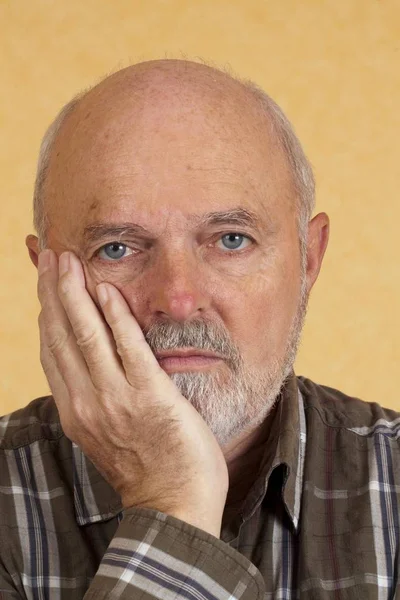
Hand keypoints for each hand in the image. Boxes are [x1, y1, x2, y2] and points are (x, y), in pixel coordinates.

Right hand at [37, 249, 228, 536]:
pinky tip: (106, 290)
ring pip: (86, 335)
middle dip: (54, 292)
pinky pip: (127, 348)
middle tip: (51, 256)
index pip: (52, 348)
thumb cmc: (144, 467)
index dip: (46, 310)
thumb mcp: (106, 432)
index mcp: (75, 408)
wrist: (173, 506)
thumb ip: (94, 397)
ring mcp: (115, 399)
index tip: (45, 281)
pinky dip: (114, 316)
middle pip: (61, 335)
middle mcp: (87, 401)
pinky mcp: (149, 397)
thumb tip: (89, 367)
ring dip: (75, 294)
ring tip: (68, 261)